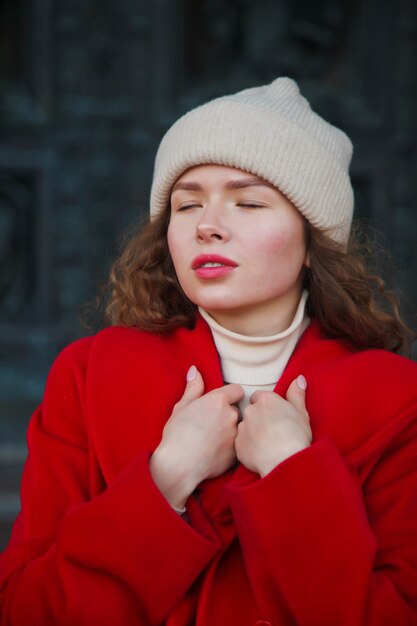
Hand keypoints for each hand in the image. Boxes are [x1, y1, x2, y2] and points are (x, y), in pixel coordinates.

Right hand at [150, 366, 243, 508]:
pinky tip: (215, 452)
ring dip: (230, 430)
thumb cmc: (177, 434)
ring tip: (212, 440)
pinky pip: (237, 445)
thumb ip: (193, 388)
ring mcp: (236, 434)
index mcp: (218, 400)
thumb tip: (195, 370)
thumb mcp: (181, 407)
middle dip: (228, 414)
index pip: (237, 390)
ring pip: (238, 428)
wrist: (179, 465)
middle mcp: (231, 415)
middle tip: (211, 424)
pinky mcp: (237, 453)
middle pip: (237, 409)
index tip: (219, 403)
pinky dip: (229, 447)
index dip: (229, 395)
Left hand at [234, 375, 311, 476]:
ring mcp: (243, 427)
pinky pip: (241, 444)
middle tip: (271, 431)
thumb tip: (299, 379)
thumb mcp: (301, 412)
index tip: (273, 415)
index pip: (259, 397)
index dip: (266, 406)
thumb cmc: (296, 435)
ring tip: (267, 444)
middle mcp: (250, 410)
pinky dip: (248, 448)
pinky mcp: (238, 445)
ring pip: (245, 427)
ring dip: (252, 433)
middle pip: (251, 411)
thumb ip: (296, 394)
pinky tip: (260, 454)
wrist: (285, 459)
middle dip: (258, 419)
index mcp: (266, 400)